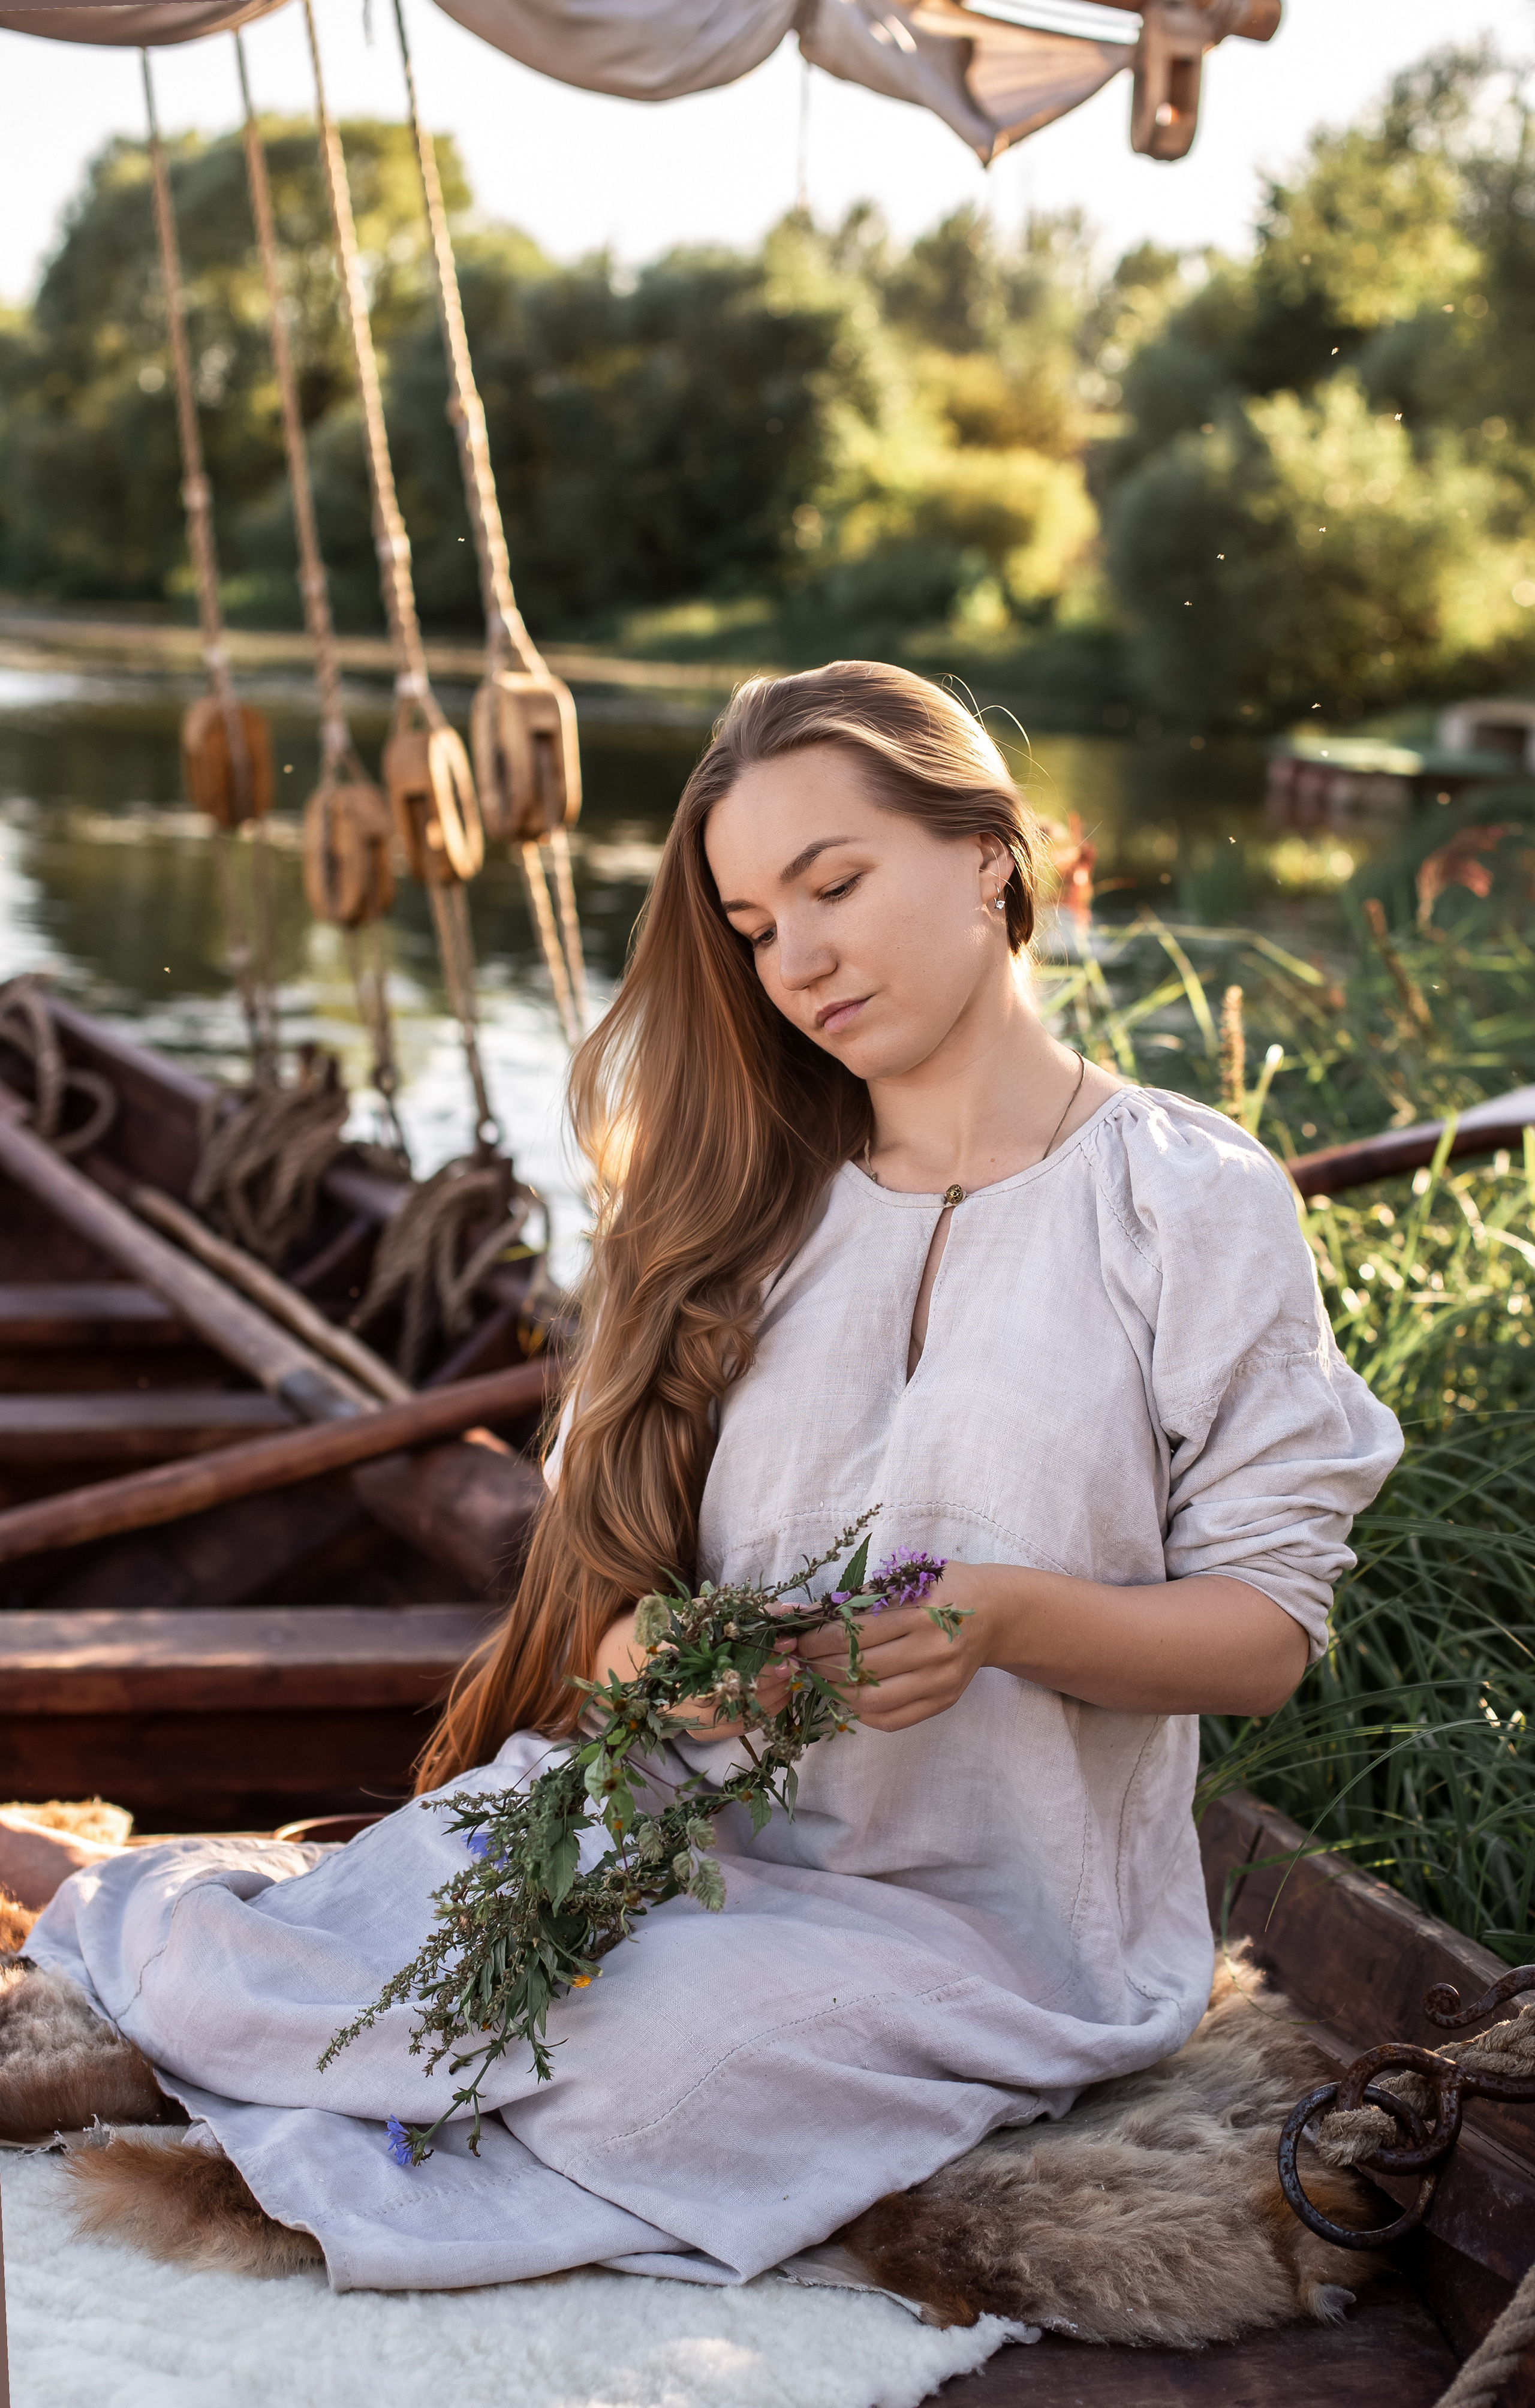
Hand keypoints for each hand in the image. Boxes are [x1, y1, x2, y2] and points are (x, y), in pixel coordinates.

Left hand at [788, 1563, 992, 1732]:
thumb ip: (862, 1596)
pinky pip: (892, 1719)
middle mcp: (934, 1649)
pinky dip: (863, 1712)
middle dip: (821, 1665)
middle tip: (803, 1660)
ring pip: (872, 1699)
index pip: (856, 1632)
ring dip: (836, 1692)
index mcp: (923, 1611)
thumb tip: (805, 1614)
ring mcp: (941, 1680)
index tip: (800, 1639)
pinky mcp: (944, 1701)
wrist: (996, 1614)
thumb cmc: (945, 1588)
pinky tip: (850, 1695)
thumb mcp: (909, 1578)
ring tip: (822, 1678)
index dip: (818, 1639)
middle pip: (861, 1667)